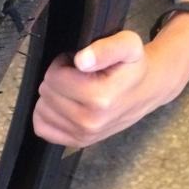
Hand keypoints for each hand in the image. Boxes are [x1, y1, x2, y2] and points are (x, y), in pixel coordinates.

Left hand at [32, 30, 174, 148]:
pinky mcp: (77, 142)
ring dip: (54, 96)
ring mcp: (82, 135)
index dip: (63, 63)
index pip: (54, 77)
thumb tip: (82, 60)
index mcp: (100, 98)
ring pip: (41, 110)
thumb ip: (106, 48)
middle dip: (59, 79)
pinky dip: (48, 115)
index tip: (79, 62)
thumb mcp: (128, 45)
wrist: (147, 91)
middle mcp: (89, 122)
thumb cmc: (134, 67)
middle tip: (79, 76)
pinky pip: (42, 128)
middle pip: (47, 92)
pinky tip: (65, 104)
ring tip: (76, 89)